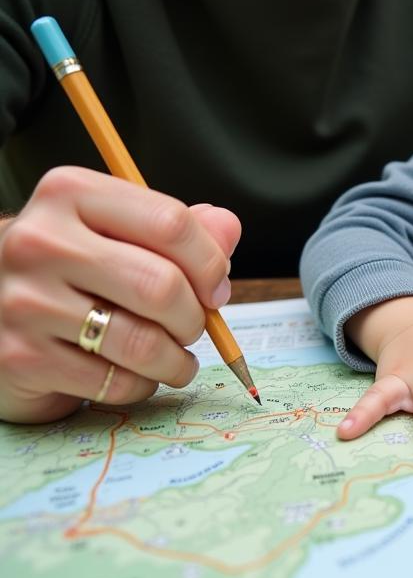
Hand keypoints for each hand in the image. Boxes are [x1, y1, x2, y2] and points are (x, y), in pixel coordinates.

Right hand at [0, 167, 239, 423]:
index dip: (210, 263)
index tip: (217, 288)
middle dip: (195, 318)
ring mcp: (24, 300)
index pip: (170, 223)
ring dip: (175, 359)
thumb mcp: (121, 231)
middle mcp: (39, 240)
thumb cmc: (74, 266)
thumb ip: (181, 228)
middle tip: (195, 328)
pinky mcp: (19, 357)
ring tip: (175, 359)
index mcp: (70, 193)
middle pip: (160, 286)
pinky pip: (113, 380)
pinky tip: (135, 375)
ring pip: (141, 341)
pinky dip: (141, 385)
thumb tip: (227, 231)